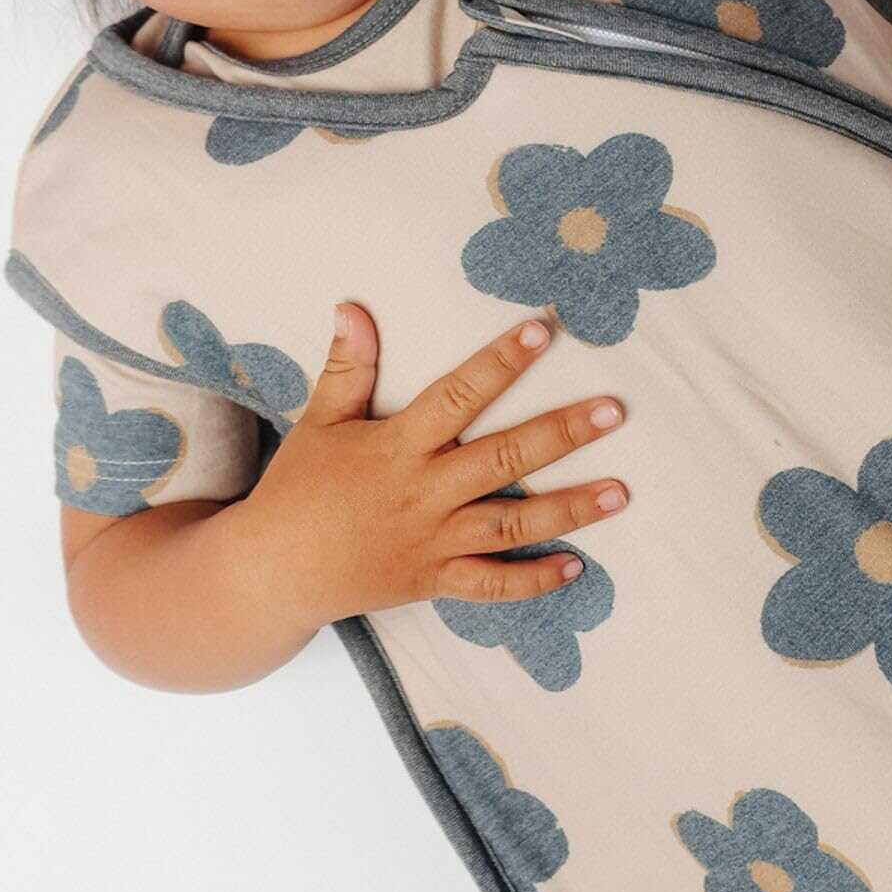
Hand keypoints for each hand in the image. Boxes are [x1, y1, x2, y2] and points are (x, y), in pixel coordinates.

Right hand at [237, 303, 632, 628]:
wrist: (270, 572)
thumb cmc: (298, 489)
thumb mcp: (319, 421)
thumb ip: (347, 366)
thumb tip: (352, 306)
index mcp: (397, 446)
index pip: (458, 394)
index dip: (501, 362)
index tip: (542, 331)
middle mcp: (423, 493)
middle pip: (503, 459)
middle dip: (562, 433)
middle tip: (614, 410)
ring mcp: (433, 541)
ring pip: (512, 524)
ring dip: (570, 509)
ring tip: (622, 492)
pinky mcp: (434, 580)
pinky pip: (491, 585)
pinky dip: (533, 580)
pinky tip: (576, 567)